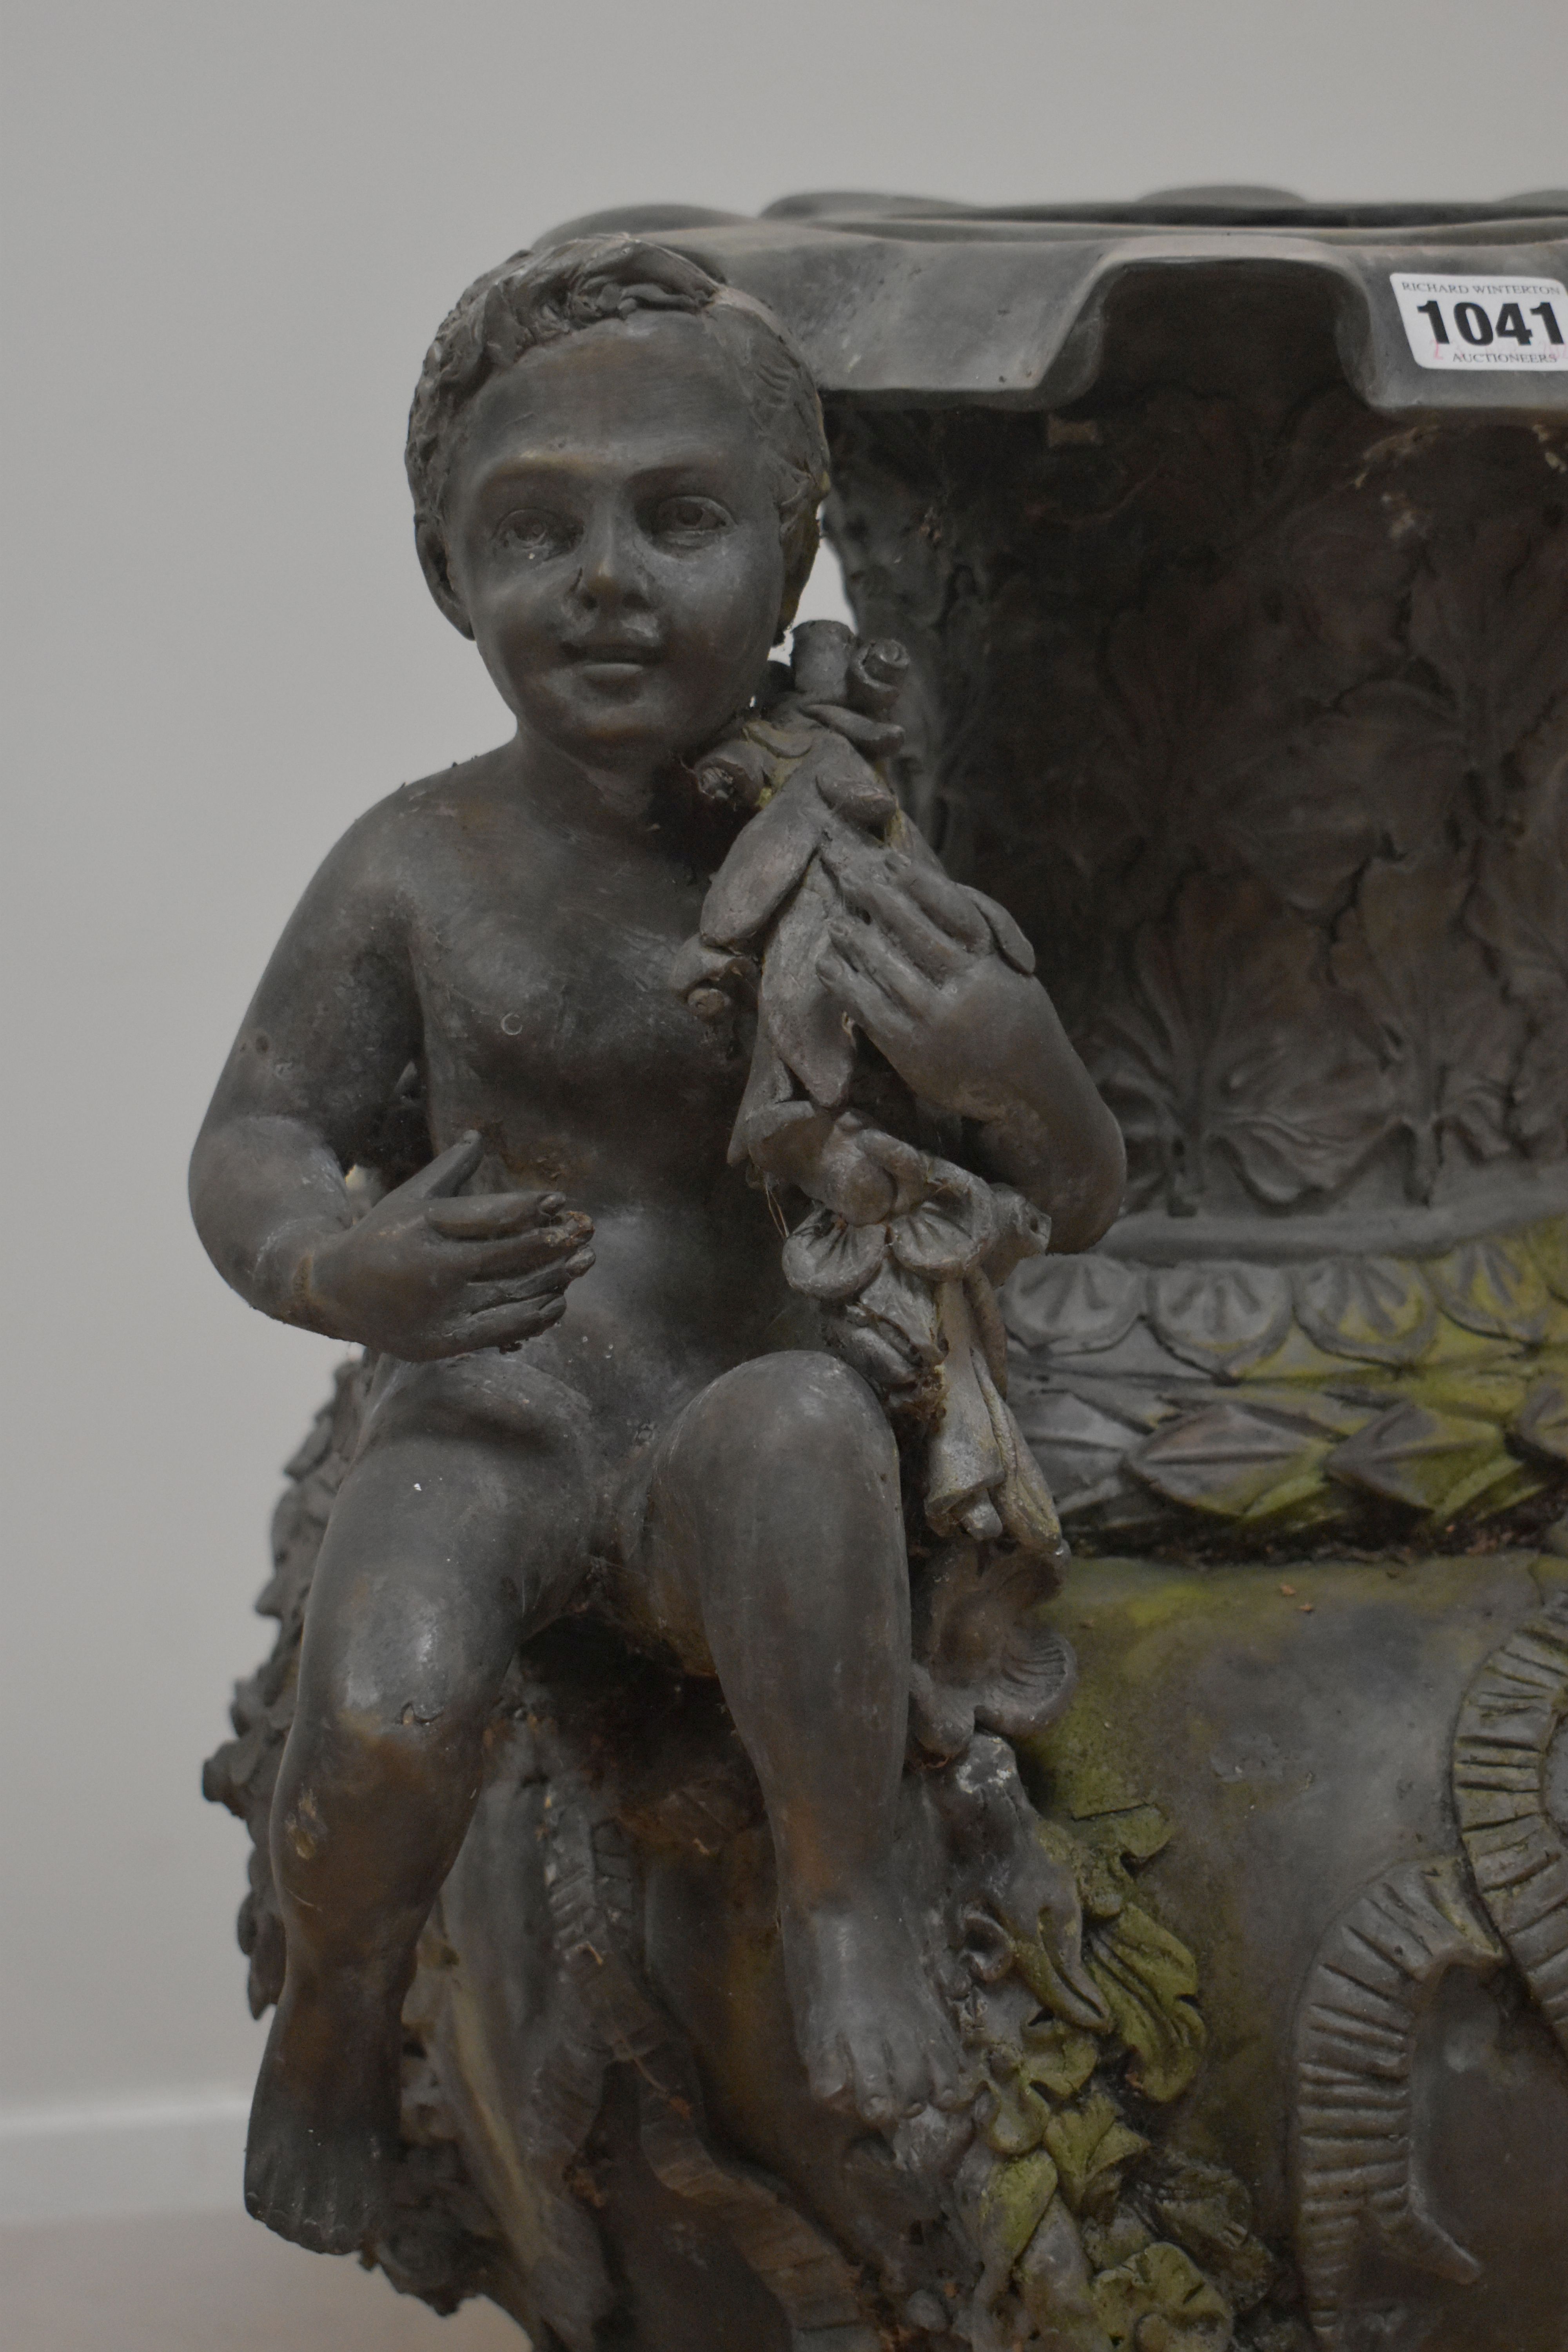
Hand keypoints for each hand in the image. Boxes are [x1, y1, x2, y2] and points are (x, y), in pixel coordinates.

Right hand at [298, 1134, 594, 1358]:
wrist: (331, 1292)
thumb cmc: (380, 1234)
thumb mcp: (409, 1197)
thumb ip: (449, 1169)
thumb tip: (478, 1133)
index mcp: (424, 1224)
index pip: (487, 1214)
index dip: (528, 1208)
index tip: (560, 1200)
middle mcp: (430, 1266)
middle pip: (505, 1255)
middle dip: (551, 1244)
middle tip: (585, 1233)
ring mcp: (436, 1308)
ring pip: (508, 1294)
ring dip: (551, 1280)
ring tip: (582, 1264)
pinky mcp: (439, 1342)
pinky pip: (498, 1330)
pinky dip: (532, 1318)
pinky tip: (556, 1303)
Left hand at [814, 849, 1048, 1124]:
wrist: (1030, 1089)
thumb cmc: (1018, 1021)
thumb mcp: (1012, 973)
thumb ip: (980, 937)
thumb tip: (935, 894)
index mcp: (992, 966)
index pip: (951, 910)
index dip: (919, 883)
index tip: (891, 859)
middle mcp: (965, 990)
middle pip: (914, 931)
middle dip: (879, 900)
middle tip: (848, 874)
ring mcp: (936, 1021)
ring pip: (886, 968)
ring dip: (856, 940)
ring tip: (835, 920)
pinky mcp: (911, 1050)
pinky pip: (869, 1009)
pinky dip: (844, 983)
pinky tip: (828, 963)